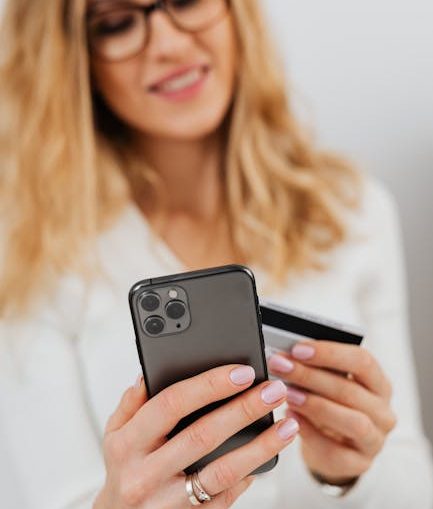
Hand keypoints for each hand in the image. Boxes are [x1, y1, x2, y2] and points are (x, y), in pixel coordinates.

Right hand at [94, 364, 298, 508]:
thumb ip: (132, 403)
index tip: (242, 372)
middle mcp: (146, 473)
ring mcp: (169, 501)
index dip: (210, 385)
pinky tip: (266, 455)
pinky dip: (249, 475)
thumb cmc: (124, 469)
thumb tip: (148, 374)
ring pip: (222, 471)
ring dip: (260, 446)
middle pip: (203, 435)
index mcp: (128, 443)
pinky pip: (225, 497)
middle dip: (243, 409)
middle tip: (273, 391)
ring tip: (287, 425)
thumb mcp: (114, 434)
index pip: (172, 404)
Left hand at [267, 340, 396, 484]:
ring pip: (352, 421)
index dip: (329, 353)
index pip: (362, 361)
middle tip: (282, 367)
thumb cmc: (329, 405)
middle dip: (311, 376)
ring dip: (315, 405)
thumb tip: (288, 355)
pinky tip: (291, 419)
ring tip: (288, 394)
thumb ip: (315, 368)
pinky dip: (310, 433)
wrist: (329, 446)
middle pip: (351, 390)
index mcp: (379, 383)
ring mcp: (375, 440)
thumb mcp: (327, 383)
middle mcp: (383, 411)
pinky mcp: (360, 464)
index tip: (298, 349)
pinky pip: (336, 451)